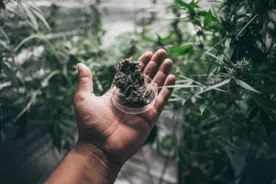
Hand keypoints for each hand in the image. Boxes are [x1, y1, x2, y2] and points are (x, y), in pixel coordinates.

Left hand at [74, 49, 174, 163]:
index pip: (132, 75)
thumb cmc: (90, 124)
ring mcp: (141, 108)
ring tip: (169, 61)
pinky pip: (160, 102)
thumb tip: (80, 64)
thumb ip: (85, 81)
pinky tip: (172, 79)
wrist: (99, 147)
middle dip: (154, 65)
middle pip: (146, 78)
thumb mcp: (83, 98)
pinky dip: (167, 91)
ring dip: (162, 74)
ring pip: (155, 87)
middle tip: (162, 52)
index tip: (148, 53)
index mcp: (117, 93)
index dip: (140, 64)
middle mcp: (131, 99)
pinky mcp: (149, 117)